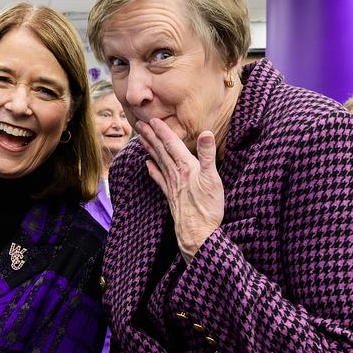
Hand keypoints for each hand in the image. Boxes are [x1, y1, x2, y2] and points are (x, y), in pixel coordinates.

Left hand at [137, 118, 223, 262]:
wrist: (198, 233)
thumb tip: (206, 133)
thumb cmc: (207, 207)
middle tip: (139, 124)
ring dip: (150, 149)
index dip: (163, 131)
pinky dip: (152, 169)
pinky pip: (159, 179)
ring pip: (158, 162)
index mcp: (186, 167)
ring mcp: (171, 186)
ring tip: (141, 139)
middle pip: (161, 151)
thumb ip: (207, 155)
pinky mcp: (171, 196)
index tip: (153, 119)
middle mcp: (175, 174)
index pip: (172, 144)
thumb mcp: (212, 178)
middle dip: (151, 136)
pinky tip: (147, 164)